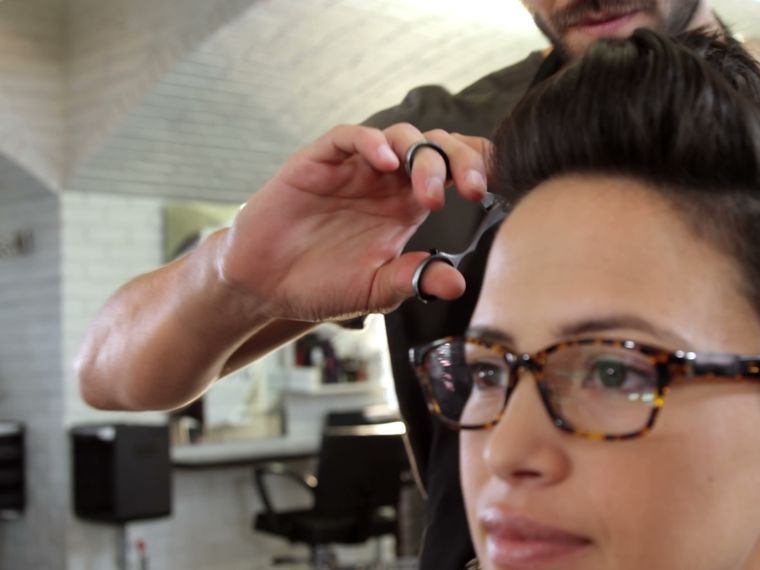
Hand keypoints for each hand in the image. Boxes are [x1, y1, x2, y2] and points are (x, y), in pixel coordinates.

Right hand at [217, 124, 490, 320]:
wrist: (263, 286)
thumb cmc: (321, 285)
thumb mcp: (375, 291)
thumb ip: (412, 280)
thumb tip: (456, 282)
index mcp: (408, 205)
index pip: (454, 170)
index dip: (476, 169)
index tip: (493, 191)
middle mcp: (387, 180)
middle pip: (435, 146)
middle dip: (460, 161)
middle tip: (470, 192)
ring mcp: (354, 167)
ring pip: (399, 136)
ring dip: (422, 156)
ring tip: (428, 193)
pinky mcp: (319, 161)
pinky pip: (350, 137)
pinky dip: (371, 143)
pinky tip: (385, 164)